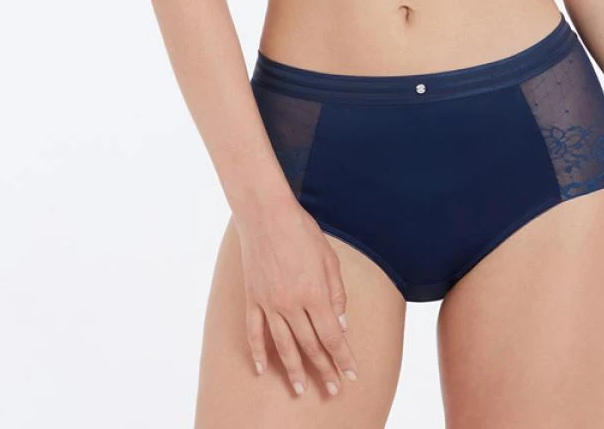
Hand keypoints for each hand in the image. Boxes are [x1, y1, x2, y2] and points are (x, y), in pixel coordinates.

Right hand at [235, 200, 360, 397]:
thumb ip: (336, 293)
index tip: (350, 375)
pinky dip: (258, 352)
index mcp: (314, 293)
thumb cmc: (302, 231)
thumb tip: (341, 324)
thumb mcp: (329, 258)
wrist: (266, 214)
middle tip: (332, 390)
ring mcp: (269, 302)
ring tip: (300, 389)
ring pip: (282, 345)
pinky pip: (254, 331)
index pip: (331, 336)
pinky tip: (262, 369)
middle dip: (323, 370)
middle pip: (310, 345)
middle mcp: (292, 303)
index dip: (342, 358)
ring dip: (293, 370)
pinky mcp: (253, 297)